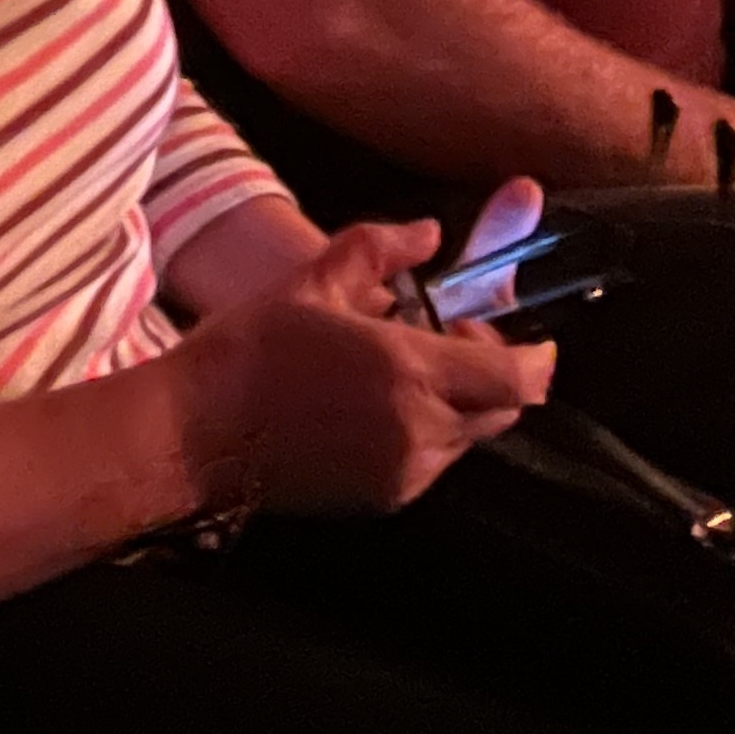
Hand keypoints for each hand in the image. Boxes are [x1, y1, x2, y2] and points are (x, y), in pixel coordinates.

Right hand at [170, 226, 553, 516]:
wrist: (197, 433)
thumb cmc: (251, 348)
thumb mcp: (311, 280)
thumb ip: (379, 249)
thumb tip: (429, 234)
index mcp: (410, 370)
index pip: (518, 377)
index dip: (537, 358)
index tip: (531, 338)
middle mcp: (422, 429)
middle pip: (503, 410)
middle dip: (493, 374)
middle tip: (451, 339)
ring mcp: (406, 472)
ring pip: (468, 437)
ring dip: (458, 403)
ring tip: (402, 371)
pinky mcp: (386, 499)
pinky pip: (433, 461)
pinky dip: (426, 432)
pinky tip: (374, 406)